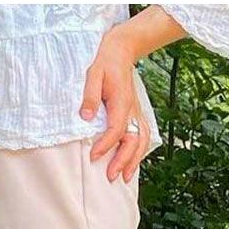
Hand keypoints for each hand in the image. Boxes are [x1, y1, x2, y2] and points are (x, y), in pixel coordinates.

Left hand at [80, 28, 149, 183]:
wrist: (120, 50)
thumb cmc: (103, 62)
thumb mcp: (92, 74)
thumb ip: (90, 96)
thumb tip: (86, 117)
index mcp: (121, 101)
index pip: (116, 129)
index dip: (106, 145)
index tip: (93, 156)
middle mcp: (132, 109)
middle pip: (132, 139)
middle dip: (123, 160)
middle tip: (111, 176)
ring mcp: (136, 112)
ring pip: (141, 139)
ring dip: (134, 160)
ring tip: (125, 177)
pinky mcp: (135, 113)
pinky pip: (142, 135)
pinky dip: (139, 151)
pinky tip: (132, 163)